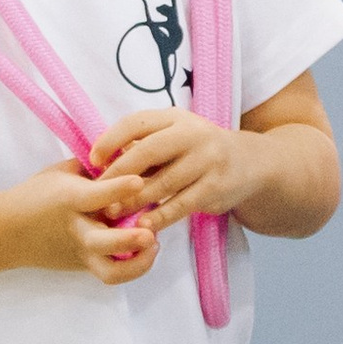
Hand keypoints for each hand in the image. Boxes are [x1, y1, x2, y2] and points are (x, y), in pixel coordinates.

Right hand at [0, 157, 158, 288]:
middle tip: (150, 233)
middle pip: (102, 242)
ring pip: (110, 271)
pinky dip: (133, 266)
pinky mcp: (84, 266)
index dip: (118, 188)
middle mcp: (76, 229)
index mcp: (69, 199)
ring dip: (137, 262)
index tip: (139, 181)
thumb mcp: (60, 172)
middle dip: (127, 240)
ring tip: (153, 244)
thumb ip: (92, 167)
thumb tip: (126, 157)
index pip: (95, 195)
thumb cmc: (36, 194)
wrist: (7, 231)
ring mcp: (80, 252)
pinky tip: (145, 251)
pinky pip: (112, 273)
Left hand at [89, 110, 257, 230]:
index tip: (92, 159)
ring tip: (113, 213)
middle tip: (97, 192)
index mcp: (176, 118)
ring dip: (134, 199)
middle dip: (118, 173)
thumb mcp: (175, 135)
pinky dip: (160, 216)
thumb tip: (102, 161)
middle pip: (148, 151)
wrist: (249, 163)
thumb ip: (144, 144)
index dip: (111, 139)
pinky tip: (143, 225)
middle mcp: (193, 134)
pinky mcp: (216, 187)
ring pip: (163, 182)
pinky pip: (181, 205)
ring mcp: (207, 160)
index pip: (137, 122)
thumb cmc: (198, 150)